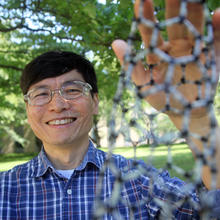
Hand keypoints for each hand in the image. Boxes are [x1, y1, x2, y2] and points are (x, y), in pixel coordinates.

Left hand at [112, 0, 219, 128]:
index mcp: (158, 52)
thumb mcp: (144, 84)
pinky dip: (219, 28)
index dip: (146, 14)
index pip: (150, 30)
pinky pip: (216, 40)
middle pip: (173, 21)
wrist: (184, 113)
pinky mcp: (210, 57)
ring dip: (195, 8)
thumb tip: (115, 42)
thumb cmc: (162, 100)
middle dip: (173, 3)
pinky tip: (218, 13)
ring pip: (194, 24)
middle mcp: (175, 46)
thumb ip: (131, 65)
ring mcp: (193, 50)